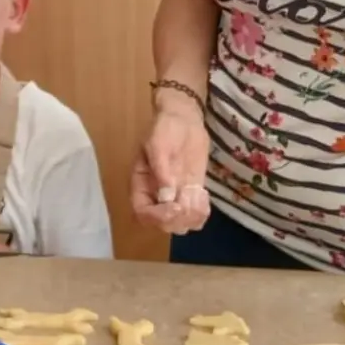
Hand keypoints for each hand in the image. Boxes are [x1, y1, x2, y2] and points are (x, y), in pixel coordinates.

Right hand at [130, 104, 211, 234]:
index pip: (142, 212)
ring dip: (191, 218)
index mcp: (141, 184)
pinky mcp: (191, 194)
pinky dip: (201, 214)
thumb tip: (166, 196)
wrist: (184, 120)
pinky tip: (204, 198)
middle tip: (189, 200)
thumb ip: (160, 169)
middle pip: (162, 225)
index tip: (175, 206)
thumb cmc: (166, 128)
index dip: (157, 216)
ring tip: (198, 198)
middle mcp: (155, 195)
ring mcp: (175, 197)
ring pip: (180, 225)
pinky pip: (195, 216)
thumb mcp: (158, 144)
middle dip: (177, 219)